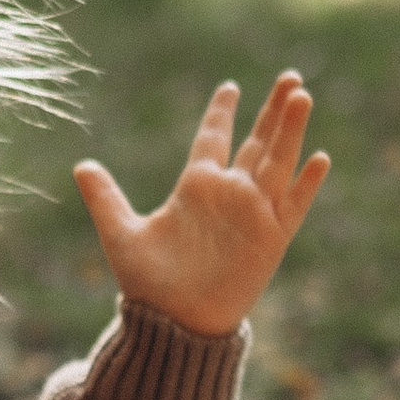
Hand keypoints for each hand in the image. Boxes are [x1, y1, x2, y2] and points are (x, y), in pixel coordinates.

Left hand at [73, 71, 329, 337]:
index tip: (231, 86)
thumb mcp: (121, 234)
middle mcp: (229, 194)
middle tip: (290, 76)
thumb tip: (80, 166)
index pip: (214, 138)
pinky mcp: (270, 239)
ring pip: (278, 162)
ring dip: (290, 130)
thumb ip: (106, 198)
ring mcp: (253, 214)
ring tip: (301, 95)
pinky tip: (319, 157)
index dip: (223, 111)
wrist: (174, 324)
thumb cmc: (148, 283)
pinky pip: (293, 206)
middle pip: (257, 141)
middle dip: (273, 110)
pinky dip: (306, 184)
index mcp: (196, 187)